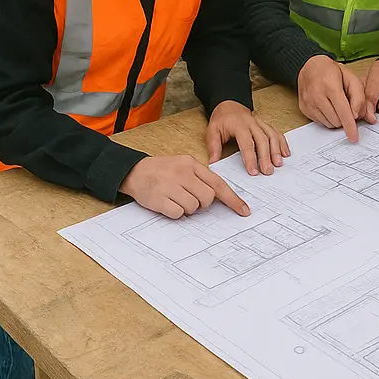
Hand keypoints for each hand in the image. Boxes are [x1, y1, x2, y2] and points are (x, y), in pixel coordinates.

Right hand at [119, 154, 250, 218]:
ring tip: (177, 199)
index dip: (232, 199)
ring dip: (188, 208)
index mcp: (192, 164)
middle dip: (203, 204)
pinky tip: (168, 204)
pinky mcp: (159, 199)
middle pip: (208, 198)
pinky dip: (175, 213)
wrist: (134, 171)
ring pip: (194, 207)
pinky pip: (178, 213)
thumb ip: (200, 177)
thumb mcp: (184, 165)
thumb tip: (218, 196)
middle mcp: (183, 173)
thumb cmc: (163, 170)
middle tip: (192, 199)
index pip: (218, 183)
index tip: (244, 210)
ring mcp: (170, 186)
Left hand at [206, 100, 289, 175]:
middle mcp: (252, 123)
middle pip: (263, 140)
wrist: (229, 104)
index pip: (247, 143)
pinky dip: (282, 143)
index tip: (253, 171)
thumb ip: (214, 147)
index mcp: (239, 125)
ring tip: (278, 163)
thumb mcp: (212, 131)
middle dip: (266, 156)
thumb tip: (213, 163)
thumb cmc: (221, 119)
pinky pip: (276, 132)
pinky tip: (286, 153)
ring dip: (276, 150)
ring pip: (272, 135)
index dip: (250, 158)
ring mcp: (260, 123)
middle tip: (268, 171)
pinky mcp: (265, 125)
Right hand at [298, 54, 367, 141]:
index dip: (350, 126)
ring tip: (336, 104)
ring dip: (337, 119)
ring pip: (329, 123)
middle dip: (346, 117)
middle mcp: (317, 95)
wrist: (310, 67)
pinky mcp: (304, 109)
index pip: (343, 111)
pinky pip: (321, 123)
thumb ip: (359, 97)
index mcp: (331, 86)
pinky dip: (328, 118)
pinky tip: (328, 106)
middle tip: (347, 106)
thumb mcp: (351, 78)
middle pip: (337, 120)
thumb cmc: (332, 72)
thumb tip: (360, 116)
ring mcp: (308, 103)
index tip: (354, 137)